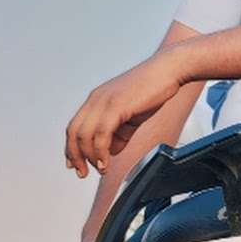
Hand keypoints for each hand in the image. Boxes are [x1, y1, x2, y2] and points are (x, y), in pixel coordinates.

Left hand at [65, 53, 181, 177]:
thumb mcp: (132, 114)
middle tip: (83, 172)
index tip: (74, 164)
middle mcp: (96, 99)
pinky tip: (106, 161)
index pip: (74, 127)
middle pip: (74, 133)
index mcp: (97, 99)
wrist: (169, 69)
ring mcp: (105, 101)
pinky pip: (101, 134)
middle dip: (75, 157)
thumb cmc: (154, 87)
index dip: (71, 148)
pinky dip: (101, 151)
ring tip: (101, 169)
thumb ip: (120, 133)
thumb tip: (111, 150)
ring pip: (85, 135)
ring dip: (90, 157)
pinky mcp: (116, 105)